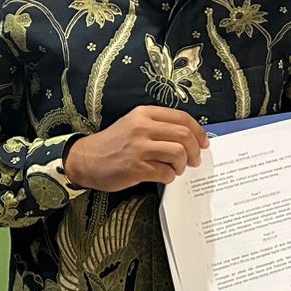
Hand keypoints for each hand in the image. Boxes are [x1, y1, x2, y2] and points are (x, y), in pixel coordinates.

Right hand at [64, 106, 207, 192]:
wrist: (86, 159)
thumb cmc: (114, 144)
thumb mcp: (134, 124)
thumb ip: (159, 127)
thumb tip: (191, 139)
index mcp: (144, 113)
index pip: (182, 117)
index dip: (198, 131)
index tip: (204, 143)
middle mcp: (142, 127)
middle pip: (184, 135)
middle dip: (195, 150)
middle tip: (194, 160)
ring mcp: (138, 148)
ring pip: (178, 153)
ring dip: (183, 164)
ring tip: (176, 169)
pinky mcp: (135, 168)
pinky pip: (166, 172)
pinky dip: (170, 177)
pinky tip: (163, 176)